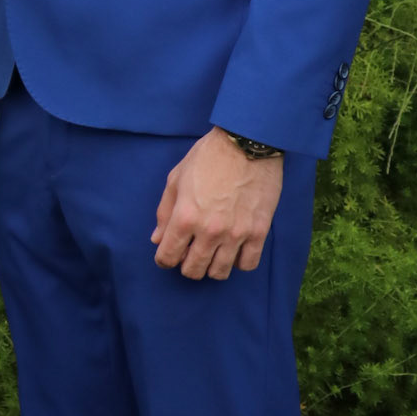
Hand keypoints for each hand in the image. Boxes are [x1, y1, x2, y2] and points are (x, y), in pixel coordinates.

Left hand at [152, 128, 282, 280]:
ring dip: (211, 266)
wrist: (247, 143)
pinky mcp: (258, 232)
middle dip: (186, 265)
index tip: (168, 254)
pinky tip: (234, 250)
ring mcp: (236, 234)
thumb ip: (164, 213)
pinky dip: (238, 262)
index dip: (164, 259)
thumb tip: (157, 239)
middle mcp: (209, 231)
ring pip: (219, 272)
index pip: (167, 257)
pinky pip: (247, 264)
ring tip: (212, 252)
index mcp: (185, 217)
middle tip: (190, 252)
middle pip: (193, 270)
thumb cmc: (208, 157)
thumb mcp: (176, 179)